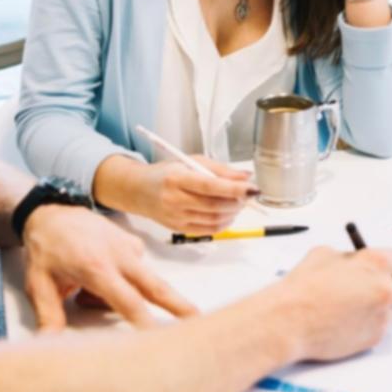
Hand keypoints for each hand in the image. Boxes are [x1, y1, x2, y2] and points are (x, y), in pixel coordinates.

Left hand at [22, 206, 197, 329]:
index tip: (157, 338)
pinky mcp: (133, 243)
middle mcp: (119, 256)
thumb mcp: (38, 283)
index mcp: (96, 267)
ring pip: (144, 280)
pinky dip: (125, 280)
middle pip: (156, 287)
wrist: (52, 210)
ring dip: (132, 296)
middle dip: (179, 306)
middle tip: (199, 322)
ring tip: (84, 292)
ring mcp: (129, 247)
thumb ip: (49, 315)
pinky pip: (137, 270)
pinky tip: (98, 276)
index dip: (144, 321)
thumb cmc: (46, 247)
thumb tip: (49, 342)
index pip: (127, 301)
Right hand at [131, 157, 254, 232]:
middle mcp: (174, 200)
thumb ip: (219, 169)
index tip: (252, 188)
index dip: (234, 189)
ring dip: (233, 213)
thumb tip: (246, 176)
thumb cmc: (167, 173)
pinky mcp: (178, 229)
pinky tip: (228, 214)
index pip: (210, 186)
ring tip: (239, 203)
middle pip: (214, 205)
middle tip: (248, 194)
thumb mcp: (190, 161)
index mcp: (177, 178)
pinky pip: (208, 230)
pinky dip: (224, 223)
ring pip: (214, 219)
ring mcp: (176, 217)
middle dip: (238, 202)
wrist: (139, 191)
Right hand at [276, 246, 391, 360]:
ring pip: (389, 308)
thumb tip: (358, 262)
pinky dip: (367, 324)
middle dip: (384, 286)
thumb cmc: (303, 287)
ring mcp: (382, 316)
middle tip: (363, 288)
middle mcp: (385, 290)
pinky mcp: (375, 338)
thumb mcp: (325, 254)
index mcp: (376, 263)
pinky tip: (344, 321)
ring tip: (347, 308)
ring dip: (376, 306)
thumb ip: (351, 257)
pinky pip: (378, 326)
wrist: (288, 322)